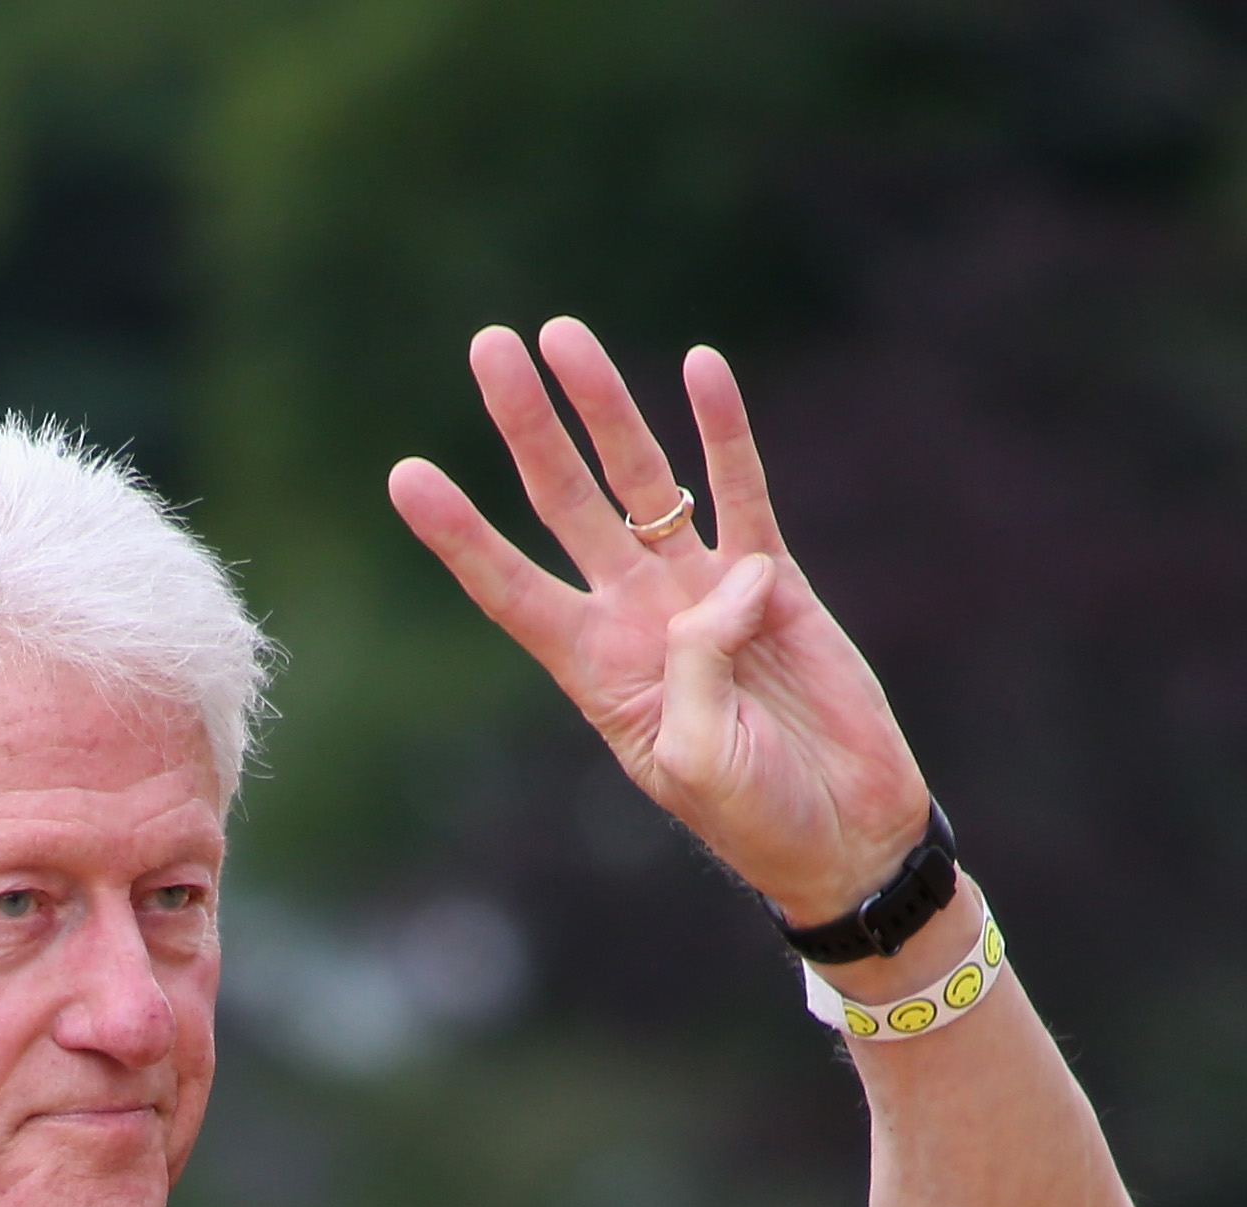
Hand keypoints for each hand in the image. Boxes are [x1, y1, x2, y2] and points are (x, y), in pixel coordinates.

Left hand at [389, 318, 931, 927]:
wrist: (841, 830)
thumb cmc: (756, 814)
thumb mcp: (698, 758)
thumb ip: (693, 666)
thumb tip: (724, 577)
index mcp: (593, 669)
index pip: (508, 587)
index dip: (459, 535)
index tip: (405, 475)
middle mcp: (634, 615)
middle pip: (564, 502)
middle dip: (525, 426)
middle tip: (488, 345)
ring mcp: (700, 588)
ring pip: (643, 478)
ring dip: (604, 406)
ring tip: (564, 334)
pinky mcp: (770, 577)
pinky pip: (741, 489)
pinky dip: (722, 428)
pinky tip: (699, 365)